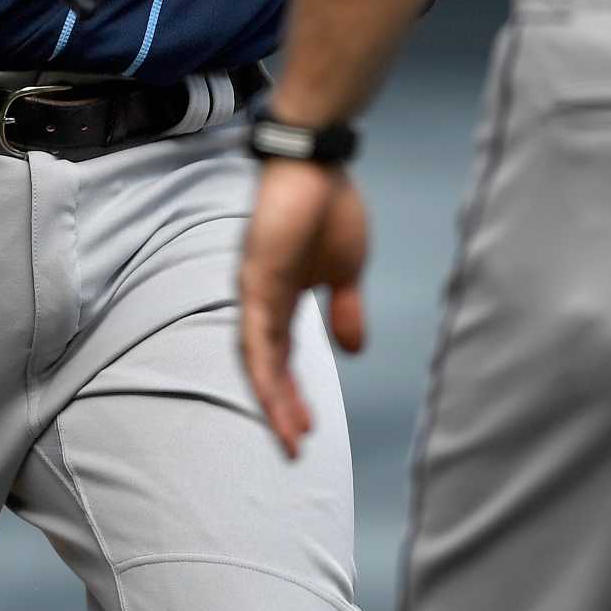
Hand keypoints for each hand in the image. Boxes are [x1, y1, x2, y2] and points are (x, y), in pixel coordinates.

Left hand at [239, 159, 368, 457]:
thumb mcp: (346, 270)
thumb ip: (344, 310)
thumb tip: (354, 351)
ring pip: (258, 358)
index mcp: (284, 299)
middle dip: (281, 408)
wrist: (317, 162)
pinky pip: (256, 331)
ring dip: (273, 398)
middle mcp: (264, 301)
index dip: (293, 394)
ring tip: (290, 436)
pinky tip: (274, 394)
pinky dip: (265, 366)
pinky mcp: (256, 277)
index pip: (284, 357)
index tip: (308, 431)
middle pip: (267, 366)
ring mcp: (257, 290)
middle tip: (295, 448)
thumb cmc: (329, 206)